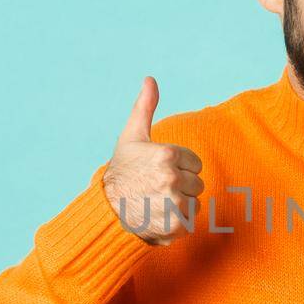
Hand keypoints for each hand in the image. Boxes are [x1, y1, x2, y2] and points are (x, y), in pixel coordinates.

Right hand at [103, 76, 204, 245]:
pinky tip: (159, 216)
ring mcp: (174, 203)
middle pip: (197, 184)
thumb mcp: (132, 135)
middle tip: (156, 188)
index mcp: (167, 154)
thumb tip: (150, 79)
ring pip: (195, 203)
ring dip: (180, 205)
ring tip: (157, 202)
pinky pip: (191, 221)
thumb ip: (145, 107)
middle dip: (181, 187)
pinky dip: (178, 222)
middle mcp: (172, 178)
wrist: (106, 209)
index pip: (195, 164)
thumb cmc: (122, 170)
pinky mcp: (176, 224)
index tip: (159, 172)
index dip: (179, 168)